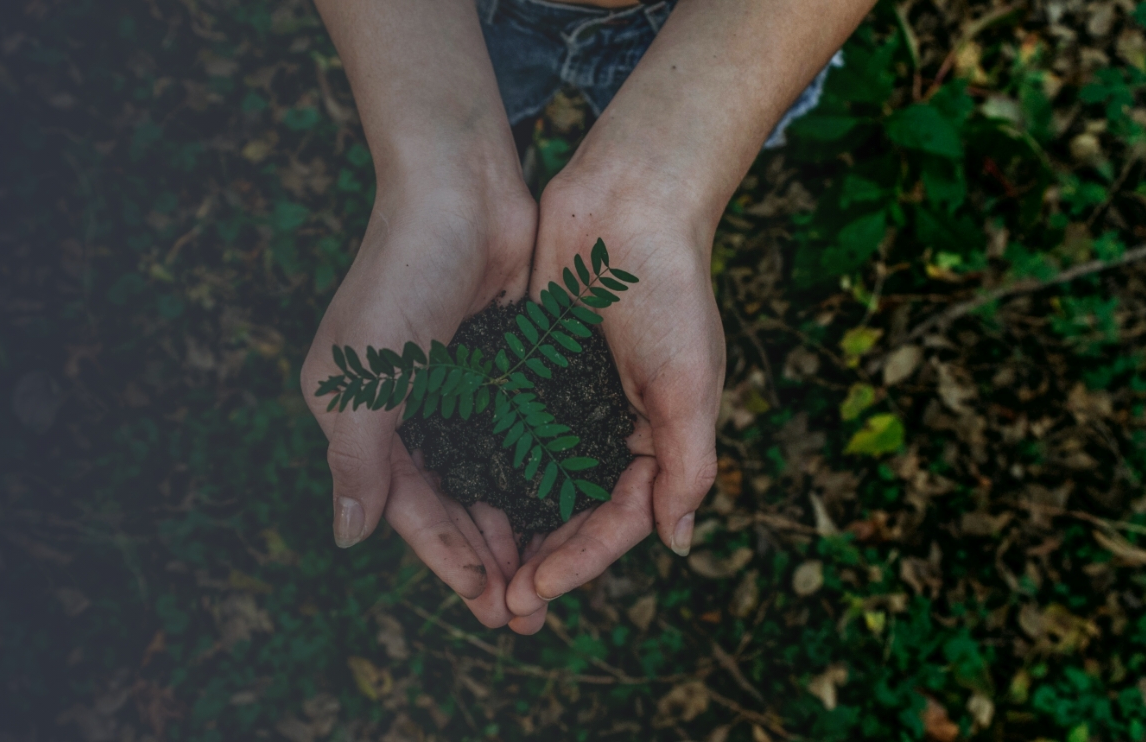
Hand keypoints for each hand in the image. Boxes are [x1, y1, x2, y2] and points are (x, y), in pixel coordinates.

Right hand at [300, 171, 536, 627]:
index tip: (487, 603)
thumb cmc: (403, 275)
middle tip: (525, 611)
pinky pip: (515, 438)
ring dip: (511, 526)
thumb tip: (348, 538)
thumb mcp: (366, 374)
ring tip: (545, 576)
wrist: (460, 188)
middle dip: (483, 557)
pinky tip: (560, 509)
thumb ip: (357, 459)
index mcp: (361, 416)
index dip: (446, 558)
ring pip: (484, 478)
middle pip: (447, 502)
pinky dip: (533, 476)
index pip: (406, 507)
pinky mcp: (497, 367)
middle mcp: (404, 409)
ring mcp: (453, 389)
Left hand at [505, 170, 724, 633]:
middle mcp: (611, 428)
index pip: (618, 520)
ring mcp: (569, 401)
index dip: (580, 561)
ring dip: (511, 527)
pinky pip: (508, 432)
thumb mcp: (689, 383)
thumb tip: (677, 544)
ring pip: (536, 482)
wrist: (629, 201)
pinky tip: (456, 497)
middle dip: (541, 560)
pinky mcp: (531, 371)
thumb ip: (687, 464)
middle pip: (573, 513)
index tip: (536, 590)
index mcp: (656, 438)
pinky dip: (488, 467)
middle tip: (501, 605)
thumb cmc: (670, 290)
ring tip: (477, 570)